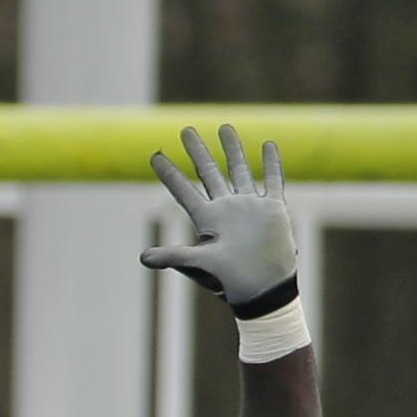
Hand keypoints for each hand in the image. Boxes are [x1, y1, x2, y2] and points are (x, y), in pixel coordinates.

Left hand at [140, 124, 299, 315]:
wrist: (262, 289)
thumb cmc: (229, 280)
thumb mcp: (199, 265)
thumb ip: (173, 257)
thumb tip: (143, 258)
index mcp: (207, 219)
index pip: (183, 190)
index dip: (169, 173)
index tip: (154, 155)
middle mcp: (227, 209)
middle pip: (209, 172)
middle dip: (197, 151)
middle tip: (185, 129)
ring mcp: (250, 207)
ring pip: (240, 170)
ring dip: (233, 149)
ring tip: (224, 127)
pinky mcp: (272, 210)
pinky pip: (274, 181)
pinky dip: (273, 163)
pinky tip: (268, 145)